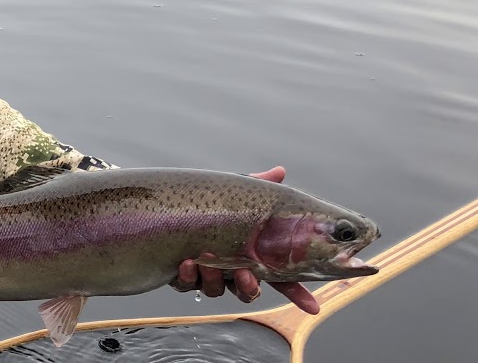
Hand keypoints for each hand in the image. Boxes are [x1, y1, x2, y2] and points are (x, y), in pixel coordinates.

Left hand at [172, 166, 319, 313]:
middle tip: (246, 275)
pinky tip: (186, 263)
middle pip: (248, 290)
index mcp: (251, 254)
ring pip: (216, 290)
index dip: (297, 293)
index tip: (312, 306)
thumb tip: (279, 171)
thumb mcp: (234, 193)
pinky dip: (187, 277)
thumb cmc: (208, 202)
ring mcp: (206, 274)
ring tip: (207, 261)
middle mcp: (230, 269)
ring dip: (214, 278)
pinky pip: (186, 285)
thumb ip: (258, 185)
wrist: (165, 206)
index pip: (279, 279)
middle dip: (249, 286)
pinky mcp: (181, 276)